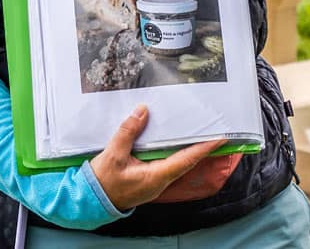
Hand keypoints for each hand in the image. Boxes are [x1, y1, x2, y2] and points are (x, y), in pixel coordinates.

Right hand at [89, 105, 226, 209]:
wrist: (90, 200)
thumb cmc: (102, 181)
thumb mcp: (113, 155)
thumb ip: (128, 132)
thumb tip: (143, 111)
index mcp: (156, 176)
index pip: (186, 160)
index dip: (203, 148)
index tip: (219, 138)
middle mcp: (160, 181)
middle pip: (186, 162)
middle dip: (200, 147)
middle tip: (213, 130)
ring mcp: (155, 182)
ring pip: (177, 164)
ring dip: (188, 149)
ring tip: (199, 133)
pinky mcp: (149, 179)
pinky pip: (167, 164)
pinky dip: (174, 152)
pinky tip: (174, 142)